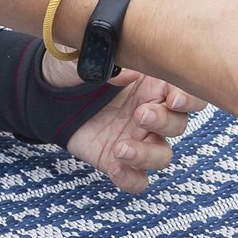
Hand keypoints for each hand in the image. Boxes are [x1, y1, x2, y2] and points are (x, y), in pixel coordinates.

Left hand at [57, 67, 204, 193]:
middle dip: (163, 122)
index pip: (188, 95)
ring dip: (146, 155)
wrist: (48, 93)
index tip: (173, 100)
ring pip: (162, 156)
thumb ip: (109, 61)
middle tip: (139, 115)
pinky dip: (131, 179)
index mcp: (154, 84)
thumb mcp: (89, 57)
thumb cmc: (75, 69)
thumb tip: (127, 73)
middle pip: (178, 125)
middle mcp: (152, 113)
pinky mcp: (117, 160)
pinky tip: (114, 168)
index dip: (189, 99)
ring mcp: (136, 140)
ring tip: (119, 147)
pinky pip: (137, 180)